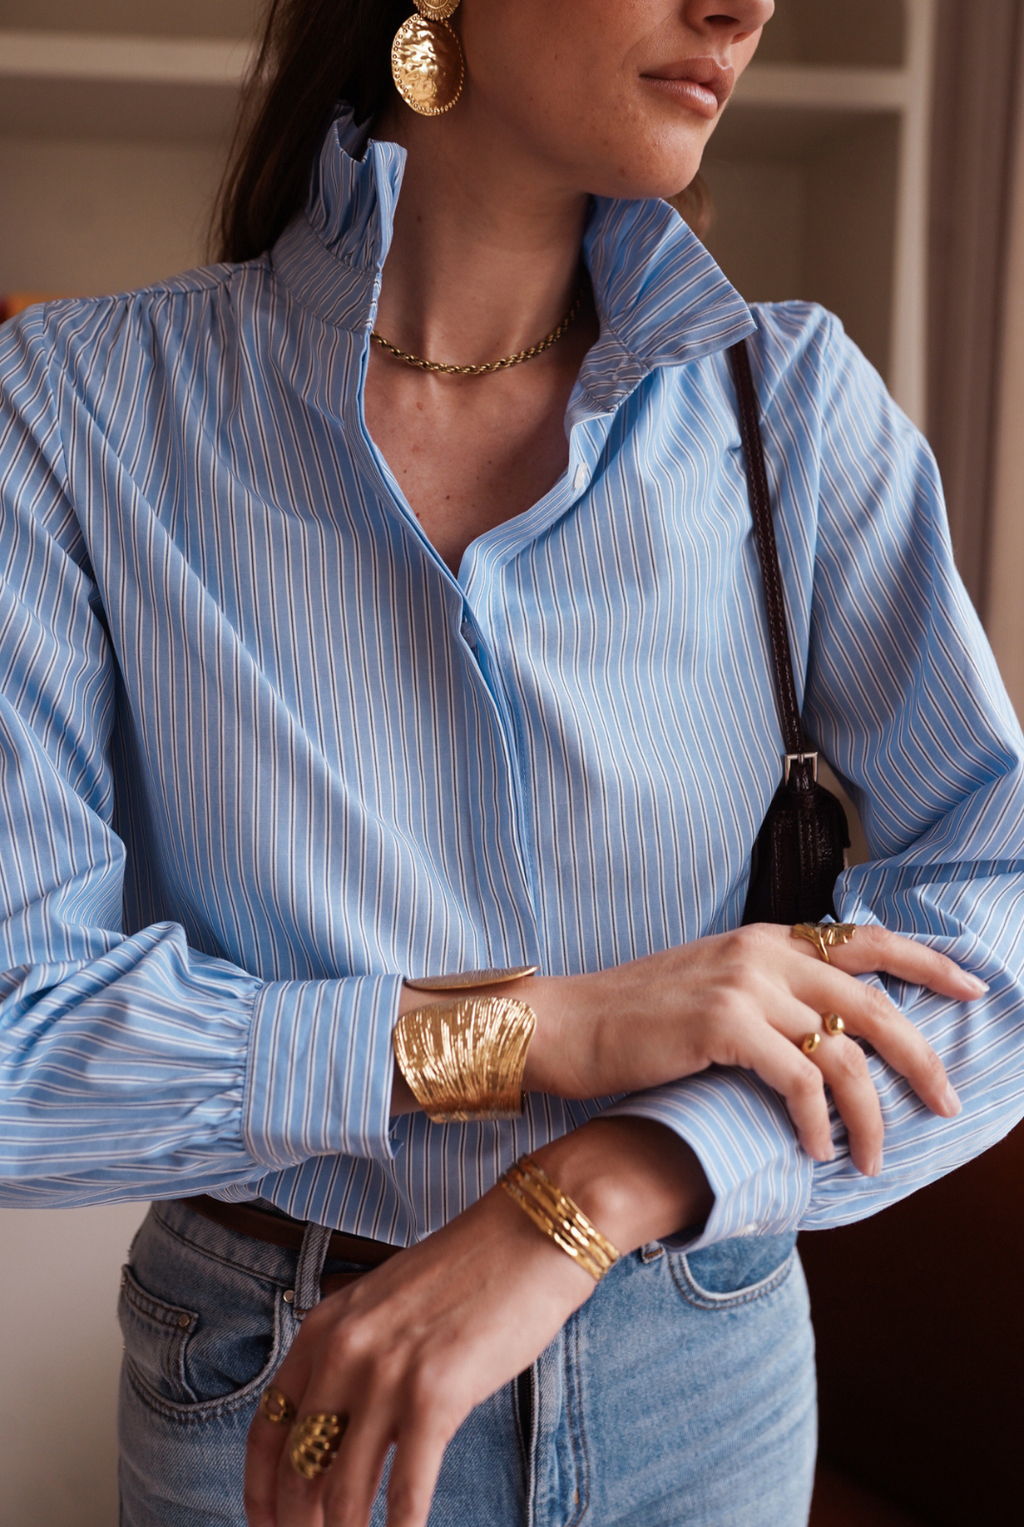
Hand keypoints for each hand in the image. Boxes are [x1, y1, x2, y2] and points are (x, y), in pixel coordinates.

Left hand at [245, 1119, 706, 1526]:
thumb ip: (355, 1359)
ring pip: (342, 1493)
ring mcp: (386, 1373)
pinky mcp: (436, 1394)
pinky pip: (406, 1492)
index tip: (269, 1525)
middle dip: (300, 1526)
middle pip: (297, 1472)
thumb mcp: (387, 1305)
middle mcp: (342, 1350)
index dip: (261, 1493)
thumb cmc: (470, 1271)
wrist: (532, 1231)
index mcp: (324, 1327)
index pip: (266, 1430)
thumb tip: (340, 1434)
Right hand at [520, 923, 983, 1174]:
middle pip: (871, 1002)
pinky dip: (817, 1122)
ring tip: (872, 1158)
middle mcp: (762, 953)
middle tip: (947, 1101)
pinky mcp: (723, 1024)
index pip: (865, 939)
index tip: (969, 987)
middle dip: (920, 1057)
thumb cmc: (632, 1019)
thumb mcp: (710, 987)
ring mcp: (744, 985)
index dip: (925, 961)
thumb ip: (765, 995)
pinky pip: (799, 1081)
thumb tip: (821, 1038)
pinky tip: (816, 1151)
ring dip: (869, 1115)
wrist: (565, 1024)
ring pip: (842, 1053)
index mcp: (765, 939)